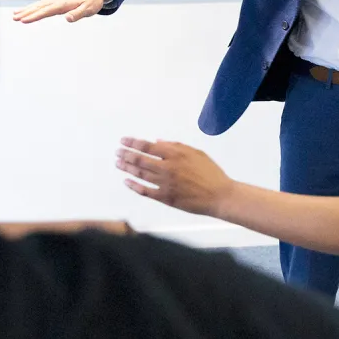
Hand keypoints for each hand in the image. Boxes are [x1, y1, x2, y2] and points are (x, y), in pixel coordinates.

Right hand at [12, 0, 107, 23]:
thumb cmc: (92, 1)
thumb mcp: (88, 9)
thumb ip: (77, 14)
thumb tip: (67, 18)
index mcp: (63, 4)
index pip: (47, 11)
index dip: (35, 16)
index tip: (24, 20)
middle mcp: (57, 1)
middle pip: (39, 8)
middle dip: (26, 13)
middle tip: (14, 18)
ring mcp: (56, 0)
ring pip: (38, 5)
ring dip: (27, 10)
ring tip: (15, 15)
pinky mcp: (56, 0)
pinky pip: (42, 4)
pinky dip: (33, 7)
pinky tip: (27, 10)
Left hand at [115, 137, 233, 216]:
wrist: (219, 195)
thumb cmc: (212, 174)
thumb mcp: (197, 153)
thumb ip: (177, 146)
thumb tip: (158, 141)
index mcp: (176, 155)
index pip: (148, 146)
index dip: (133, 143)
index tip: (124, 140)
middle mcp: (168, 168)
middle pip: (140, 160)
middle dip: (126, 154)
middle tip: (118, 152)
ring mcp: (165, 183)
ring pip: (140, 174)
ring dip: (127, 168)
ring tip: (118, 163)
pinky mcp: (165, 197)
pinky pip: (145, 191)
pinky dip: (134, 186)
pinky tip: (127, 181)